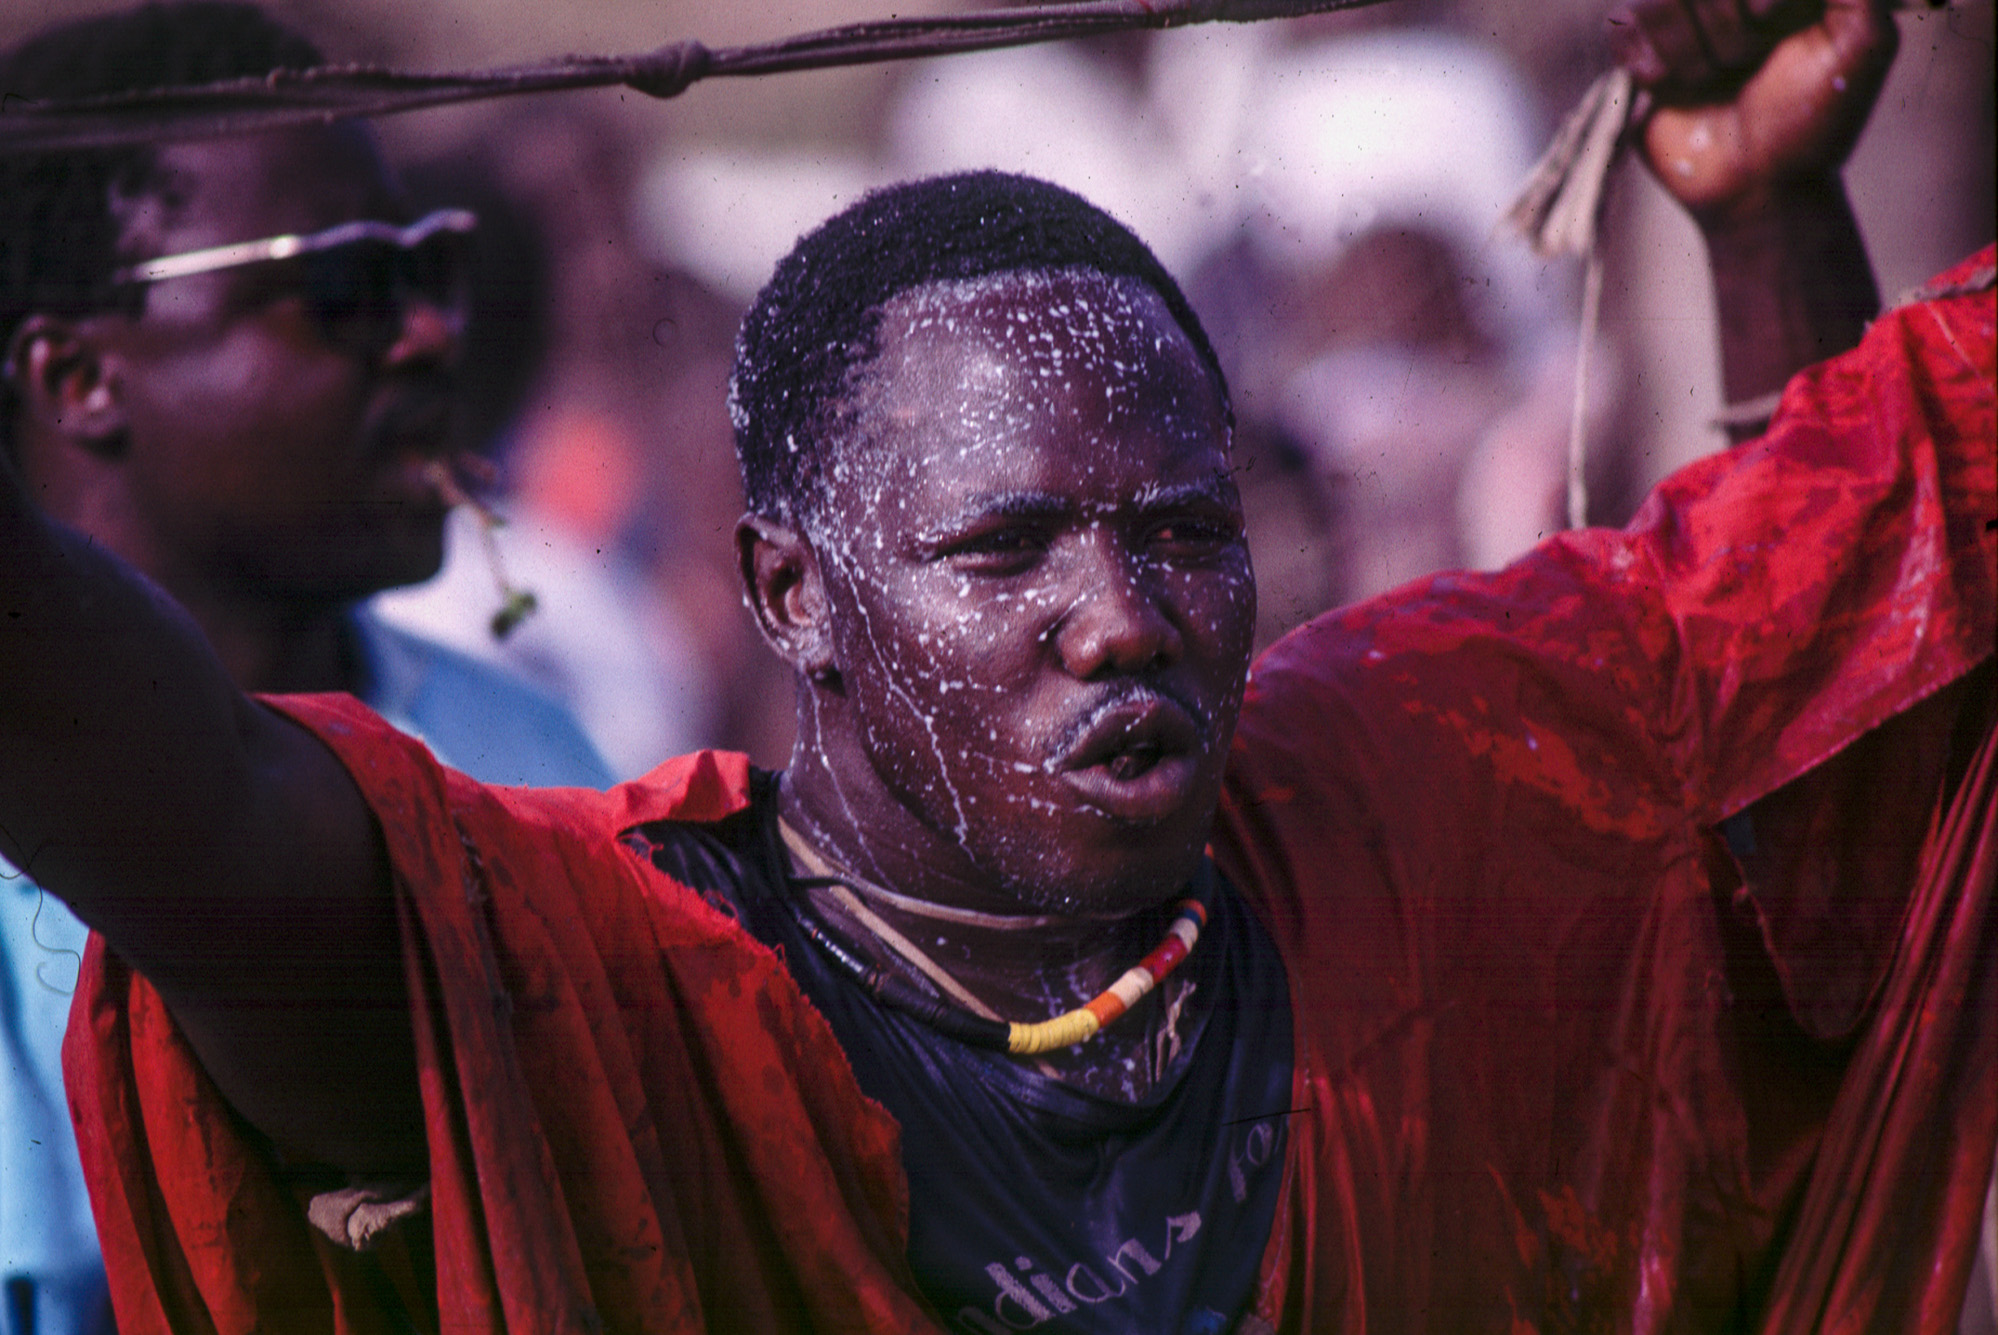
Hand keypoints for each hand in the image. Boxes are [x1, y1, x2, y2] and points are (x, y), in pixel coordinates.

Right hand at [1610, 0, 1898, 222]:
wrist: (1756, 190)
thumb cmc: (1812, 123)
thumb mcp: (1864, 41)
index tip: (1773, 21)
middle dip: (1730, 32)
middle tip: (1748, 67)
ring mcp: (1684, 22)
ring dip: (1692, 52)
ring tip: (1711, 84)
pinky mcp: (1640, 53)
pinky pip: (1623, 23)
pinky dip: (1646, 58)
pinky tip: (1668, 86)